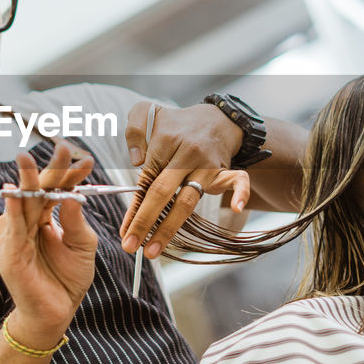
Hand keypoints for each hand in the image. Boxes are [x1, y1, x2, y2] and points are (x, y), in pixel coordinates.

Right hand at [0, 144, 97, 347]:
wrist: (57, 312)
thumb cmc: (68, 278)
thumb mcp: (82, 245)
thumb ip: (76, 221)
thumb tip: (74, 195)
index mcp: (46, 217)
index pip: (57, 189)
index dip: (70, 174)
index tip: (86, 160)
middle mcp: (28, 222)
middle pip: (37, 189)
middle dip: (48, 168)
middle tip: (62, 149)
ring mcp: (16, 235)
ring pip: (20, 202)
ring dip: (24, 180)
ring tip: (28, 160)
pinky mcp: (9, 253)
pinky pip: (10, 228)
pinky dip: (11, 210)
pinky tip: (14, 193)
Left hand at [120, 102, 251, 258]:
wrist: (215, 119)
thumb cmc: (176, 123)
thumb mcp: (147, 113)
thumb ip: (134, 131)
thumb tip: (137, 161)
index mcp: (164, 143)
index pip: (145, 181)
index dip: (133, 209)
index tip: (123, 232)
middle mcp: (186, 155)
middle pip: (163, 193)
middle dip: (145, 223)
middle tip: (131, 247)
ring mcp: (207, 165)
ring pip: (188, 200)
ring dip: (170, 228)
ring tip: (154, 250)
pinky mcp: (224, 171)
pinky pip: (238, 180)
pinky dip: (240, 192)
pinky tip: (236, 208)